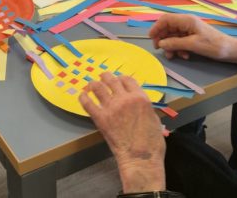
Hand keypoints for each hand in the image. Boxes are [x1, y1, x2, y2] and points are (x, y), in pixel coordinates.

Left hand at [79, 73, 165, 192]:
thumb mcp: (154, 119)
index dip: (122, 79)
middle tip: (103, 79)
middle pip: (111, 79)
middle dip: (106, 77)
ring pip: (98, 87)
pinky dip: (83, 97)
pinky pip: (87, 103)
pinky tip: (82, 96)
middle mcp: (125, 98)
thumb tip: (139, 105)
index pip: (127, 79)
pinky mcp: (100, 118)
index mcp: (140, 97)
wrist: (141, 158)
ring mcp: (111, 107)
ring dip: (94, 84)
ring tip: (91, 85)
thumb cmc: (152, 143)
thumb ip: (145, 108)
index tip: (118, 82)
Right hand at [149, 14, 236, 63]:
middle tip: (161, 50)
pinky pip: (180, 41)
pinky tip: (184, 56)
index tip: (151, 38)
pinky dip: (179, 48)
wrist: (231, 50)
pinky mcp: (193, 37)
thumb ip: (175, 43)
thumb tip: (161, 43)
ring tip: (174, 56)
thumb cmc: (213, 45)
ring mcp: (190, 30)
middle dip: (163, 39)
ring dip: (171, 46)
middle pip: (168, 28)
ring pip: (173, 36)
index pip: (166, 19)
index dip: (156, 27)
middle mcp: (187, 22)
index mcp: (186, 20)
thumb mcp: (193, 45)